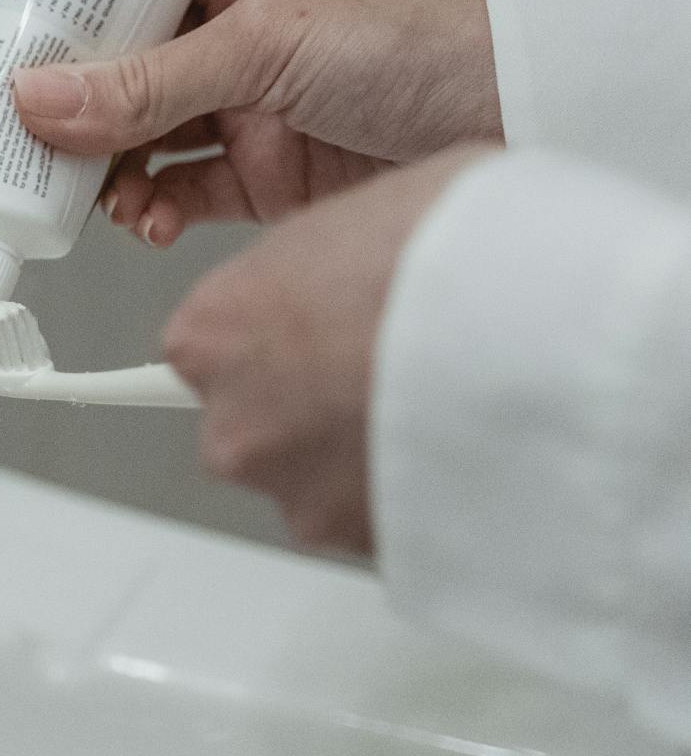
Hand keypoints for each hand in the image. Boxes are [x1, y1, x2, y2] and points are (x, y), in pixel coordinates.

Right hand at [12, 0, 502, 244]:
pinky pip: (183, 192)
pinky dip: (153, 210)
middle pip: (120, 68)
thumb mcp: (266, 42)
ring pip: (143, 137)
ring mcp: (251, 102)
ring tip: (86, 193)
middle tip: (13, 143)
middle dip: (67, 110)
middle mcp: (237, 27)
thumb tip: (39, 98)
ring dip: (107, 168)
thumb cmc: (422, 35)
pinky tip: (142, 219)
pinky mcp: (269, 173)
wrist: (522, 114)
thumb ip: (149, 81)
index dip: (56, 20)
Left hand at [162, 149, 492, 554]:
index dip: (276, 331)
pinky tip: (465, 444)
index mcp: (217, 329)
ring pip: (317, 479)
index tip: (312, 330)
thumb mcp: (374, 208)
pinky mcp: (365, 547)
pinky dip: (413, 490)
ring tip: (443, 401)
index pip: (212, 342)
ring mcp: (299, 496)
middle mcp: (237, 424)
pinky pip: (380, 517)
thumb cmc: (458, 252)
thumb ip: (329, 258)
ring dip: (365, 450)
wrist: (543, 330)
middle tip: (389, 363)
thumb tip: (351, 265)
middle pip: (256, 420)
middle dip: (312, 402)